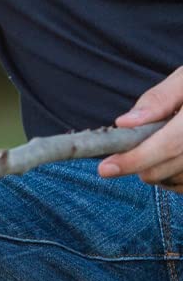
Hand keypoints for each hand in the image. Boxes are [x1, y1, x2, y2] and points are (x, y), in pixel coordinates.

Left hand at [100, 65, 182, 191]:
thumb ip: (158, 100)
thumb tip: (124, 123)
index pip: (168, 146)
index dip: (135, 160)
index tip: (105, 168)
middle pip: (168, 168)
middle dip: (139, 165)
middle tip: (126, 151)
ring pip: (175, 180)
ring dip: (156, 170)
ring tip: (159, 145)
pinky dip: (171, 177)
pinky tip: (172, 158)